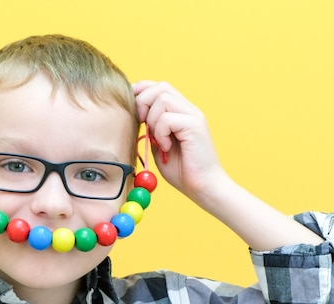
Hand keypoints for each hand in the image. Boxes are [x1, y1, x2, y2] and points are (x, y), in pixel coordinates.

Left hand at [133, 81, 227, 204]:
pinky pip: (167, 118)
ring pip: (162, 98)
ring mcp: (193, 116)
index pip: (158, 86)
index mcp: (180, 112)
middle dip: (143, 103)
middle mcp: (188, 109)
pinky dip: (160, 133)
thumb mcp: (159, 146)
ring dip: (152, 119)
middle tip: (143, 126)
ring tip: (158, 140)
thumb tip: (134, 116)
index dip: (140, 91)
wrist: (204, 188)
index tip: (129, 108)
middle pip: (160, 86)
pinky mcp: (195, 125)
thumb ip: (150, 129)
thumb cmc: (182, 171)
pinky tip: (166, 148)